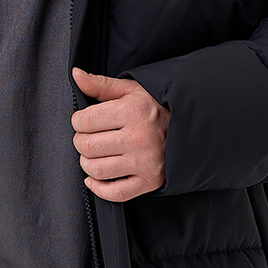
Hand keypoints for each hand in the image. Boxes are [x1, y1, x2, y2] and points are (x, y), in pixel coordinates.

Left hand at [70, 67, 169, 202]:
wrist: (191, 127)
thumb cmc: (157, 107)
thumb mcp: (131, 89)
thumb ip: (100, 84)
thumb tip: (76, 74)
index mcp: (132, 111)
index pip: (85, 121)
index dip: (78, 121)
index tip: (83, 121)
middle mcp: (139, 137)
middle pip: (87, 146)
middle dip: (81, 141)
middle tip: (88, 137)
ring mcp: (145, 162)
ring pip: (96, 170)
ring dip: (87, 163)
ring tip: (94, 154)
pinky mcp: (150, 181)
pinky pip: (115, 193)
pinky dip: (98, 187)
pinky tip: (95, 177)